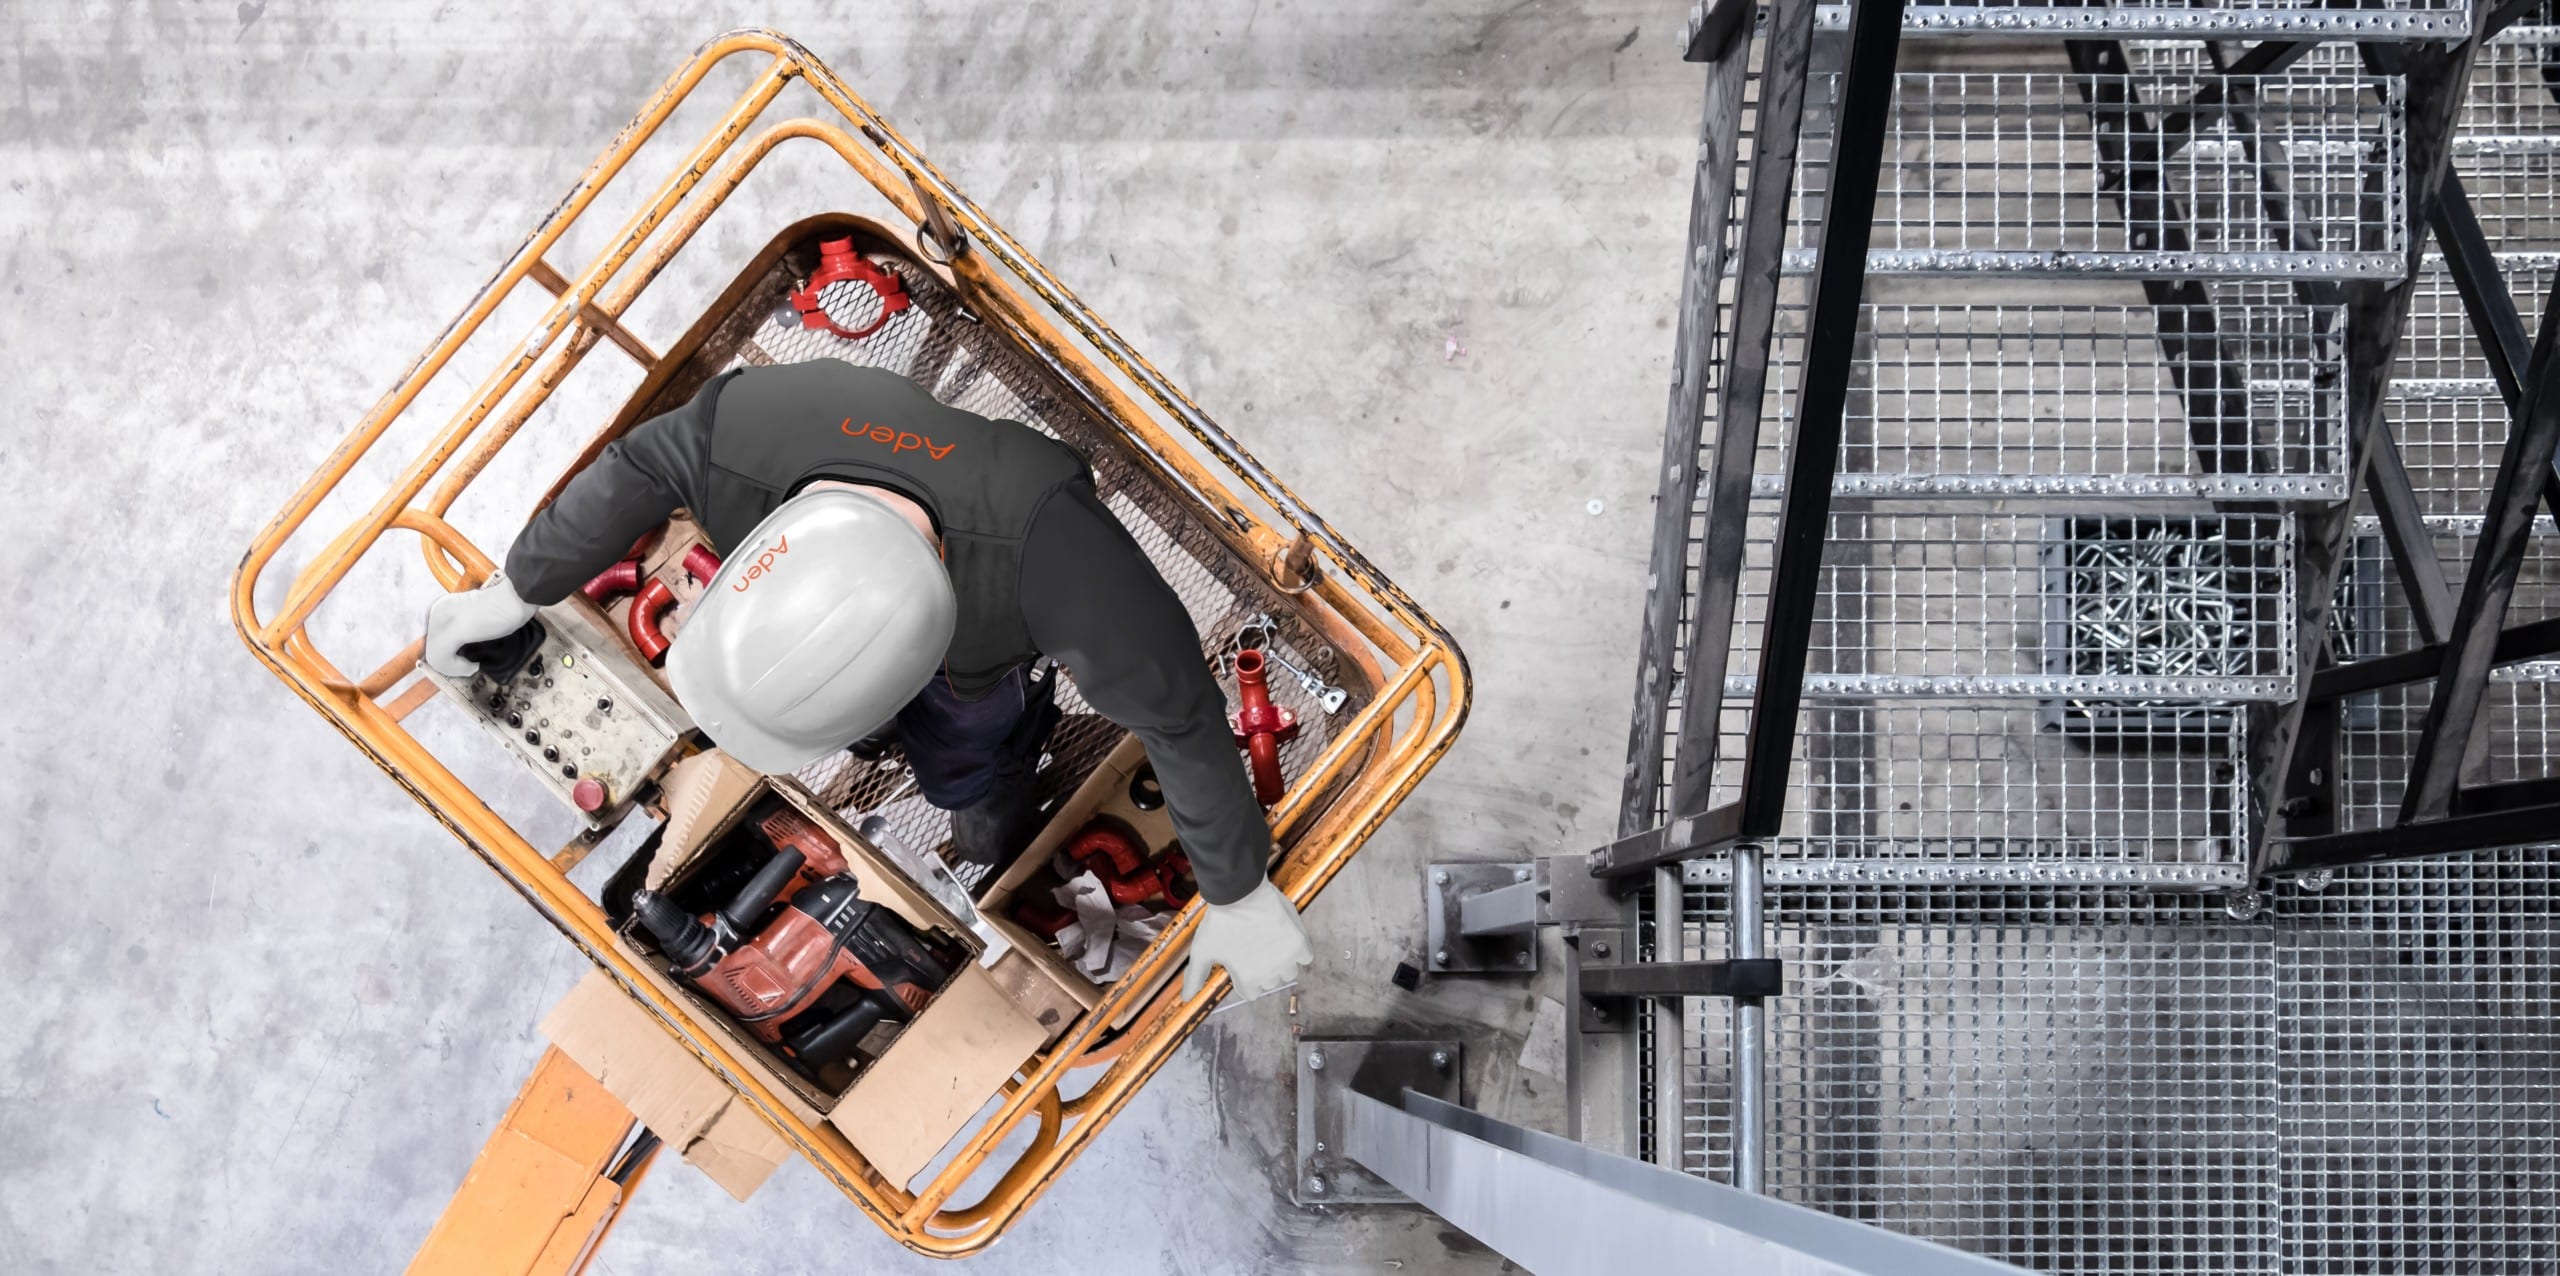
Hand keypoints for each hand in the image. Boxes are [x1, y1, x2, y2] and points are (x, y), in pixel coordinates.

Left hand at [423, 573, 538, 677]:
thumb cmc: (505, 606)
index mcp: (443, 607)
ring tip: (472, 666)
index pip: (434, 640)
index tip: (466, 660)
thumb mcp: (477, 617)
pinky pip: (442, 659)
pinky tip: (472, 666)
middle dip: (450, 663)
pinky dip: (456, 669)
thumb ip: (465, 631)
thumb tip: (460, 653)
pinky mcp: (453, 631)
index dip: (449, 656)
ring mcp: (443, 621)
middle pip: (432, 649)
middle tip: (470, 664)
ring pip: (434, 656)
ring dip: (454, 668)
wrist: (517, 596)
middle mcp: (438, 612)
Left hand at [1180, 878, 1313, 1000]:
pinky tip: (1286, 938)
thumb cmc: (1219, 922)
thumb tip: (1185, 998)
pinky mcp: (1299, 943)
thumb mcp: (1202, 950)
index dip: (1244, 977)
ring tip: (1270, 943)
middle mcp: (1269, 975)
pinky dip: (1299, 951)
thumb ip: (1196, 976)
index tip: (1242, 962)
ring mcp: (1286, 959)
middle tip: (1254, 948)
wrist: (1240, 893)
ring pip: (1289, 971)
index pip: (1250, 992)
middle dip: (1263, 969)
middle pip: (1270, 982)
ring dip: (1282, 962)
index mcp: (1247, 980)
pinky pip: (1305, 957)